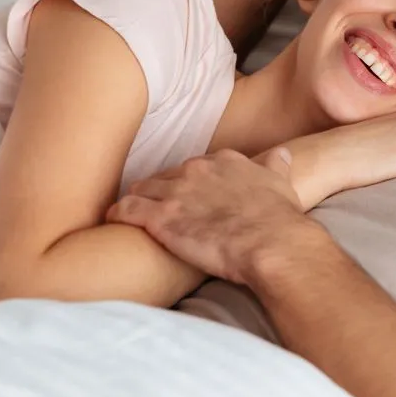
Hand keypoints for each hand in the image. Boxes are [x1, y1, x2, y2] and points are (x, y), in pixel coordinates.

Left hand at [105, 149, 323, 284]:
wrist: (272, 242)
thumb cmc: (279, 219)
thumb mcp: (282, 183)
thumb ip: (275, 166)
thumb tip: (281, 153)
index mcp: (223, 161)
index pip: (195, 167)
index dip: (189, 183)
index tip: (187, 195)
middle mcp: (196, 170)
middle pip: (165, 177)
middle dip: (161, 192)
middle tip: (160, 210)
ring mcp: (175, 192)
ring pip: (141, 190)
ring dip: (137, 202)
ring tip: (132, 216)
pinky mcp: (159, 218)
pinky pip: (125, 210)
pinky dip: (117, 214)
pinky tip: (114, 221)